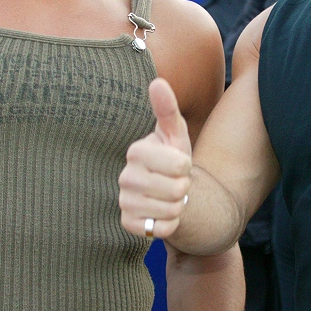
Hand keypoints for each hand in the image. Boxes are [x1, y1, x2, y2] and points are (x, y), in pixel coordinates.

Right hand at [119, 77, 191, 238]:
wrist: (168, 192)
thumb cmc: (173, 158)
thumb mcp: (175, 134)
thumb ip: (168, 109)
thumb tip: (157, 81)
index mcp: (136, 151)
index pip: (180, 165)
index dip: (187, 166)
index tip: (178, 163)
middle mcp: (125, 176)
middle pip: (177, 190)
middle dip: (184, 188)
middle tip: (175, 182)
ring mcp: (124, 201)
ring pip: (171, 210)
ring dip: (179, 206)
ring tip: (170, 196)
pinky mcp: (127, 223)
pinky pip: (162, 229)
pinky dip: (170, 224)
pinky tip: (163, 212)